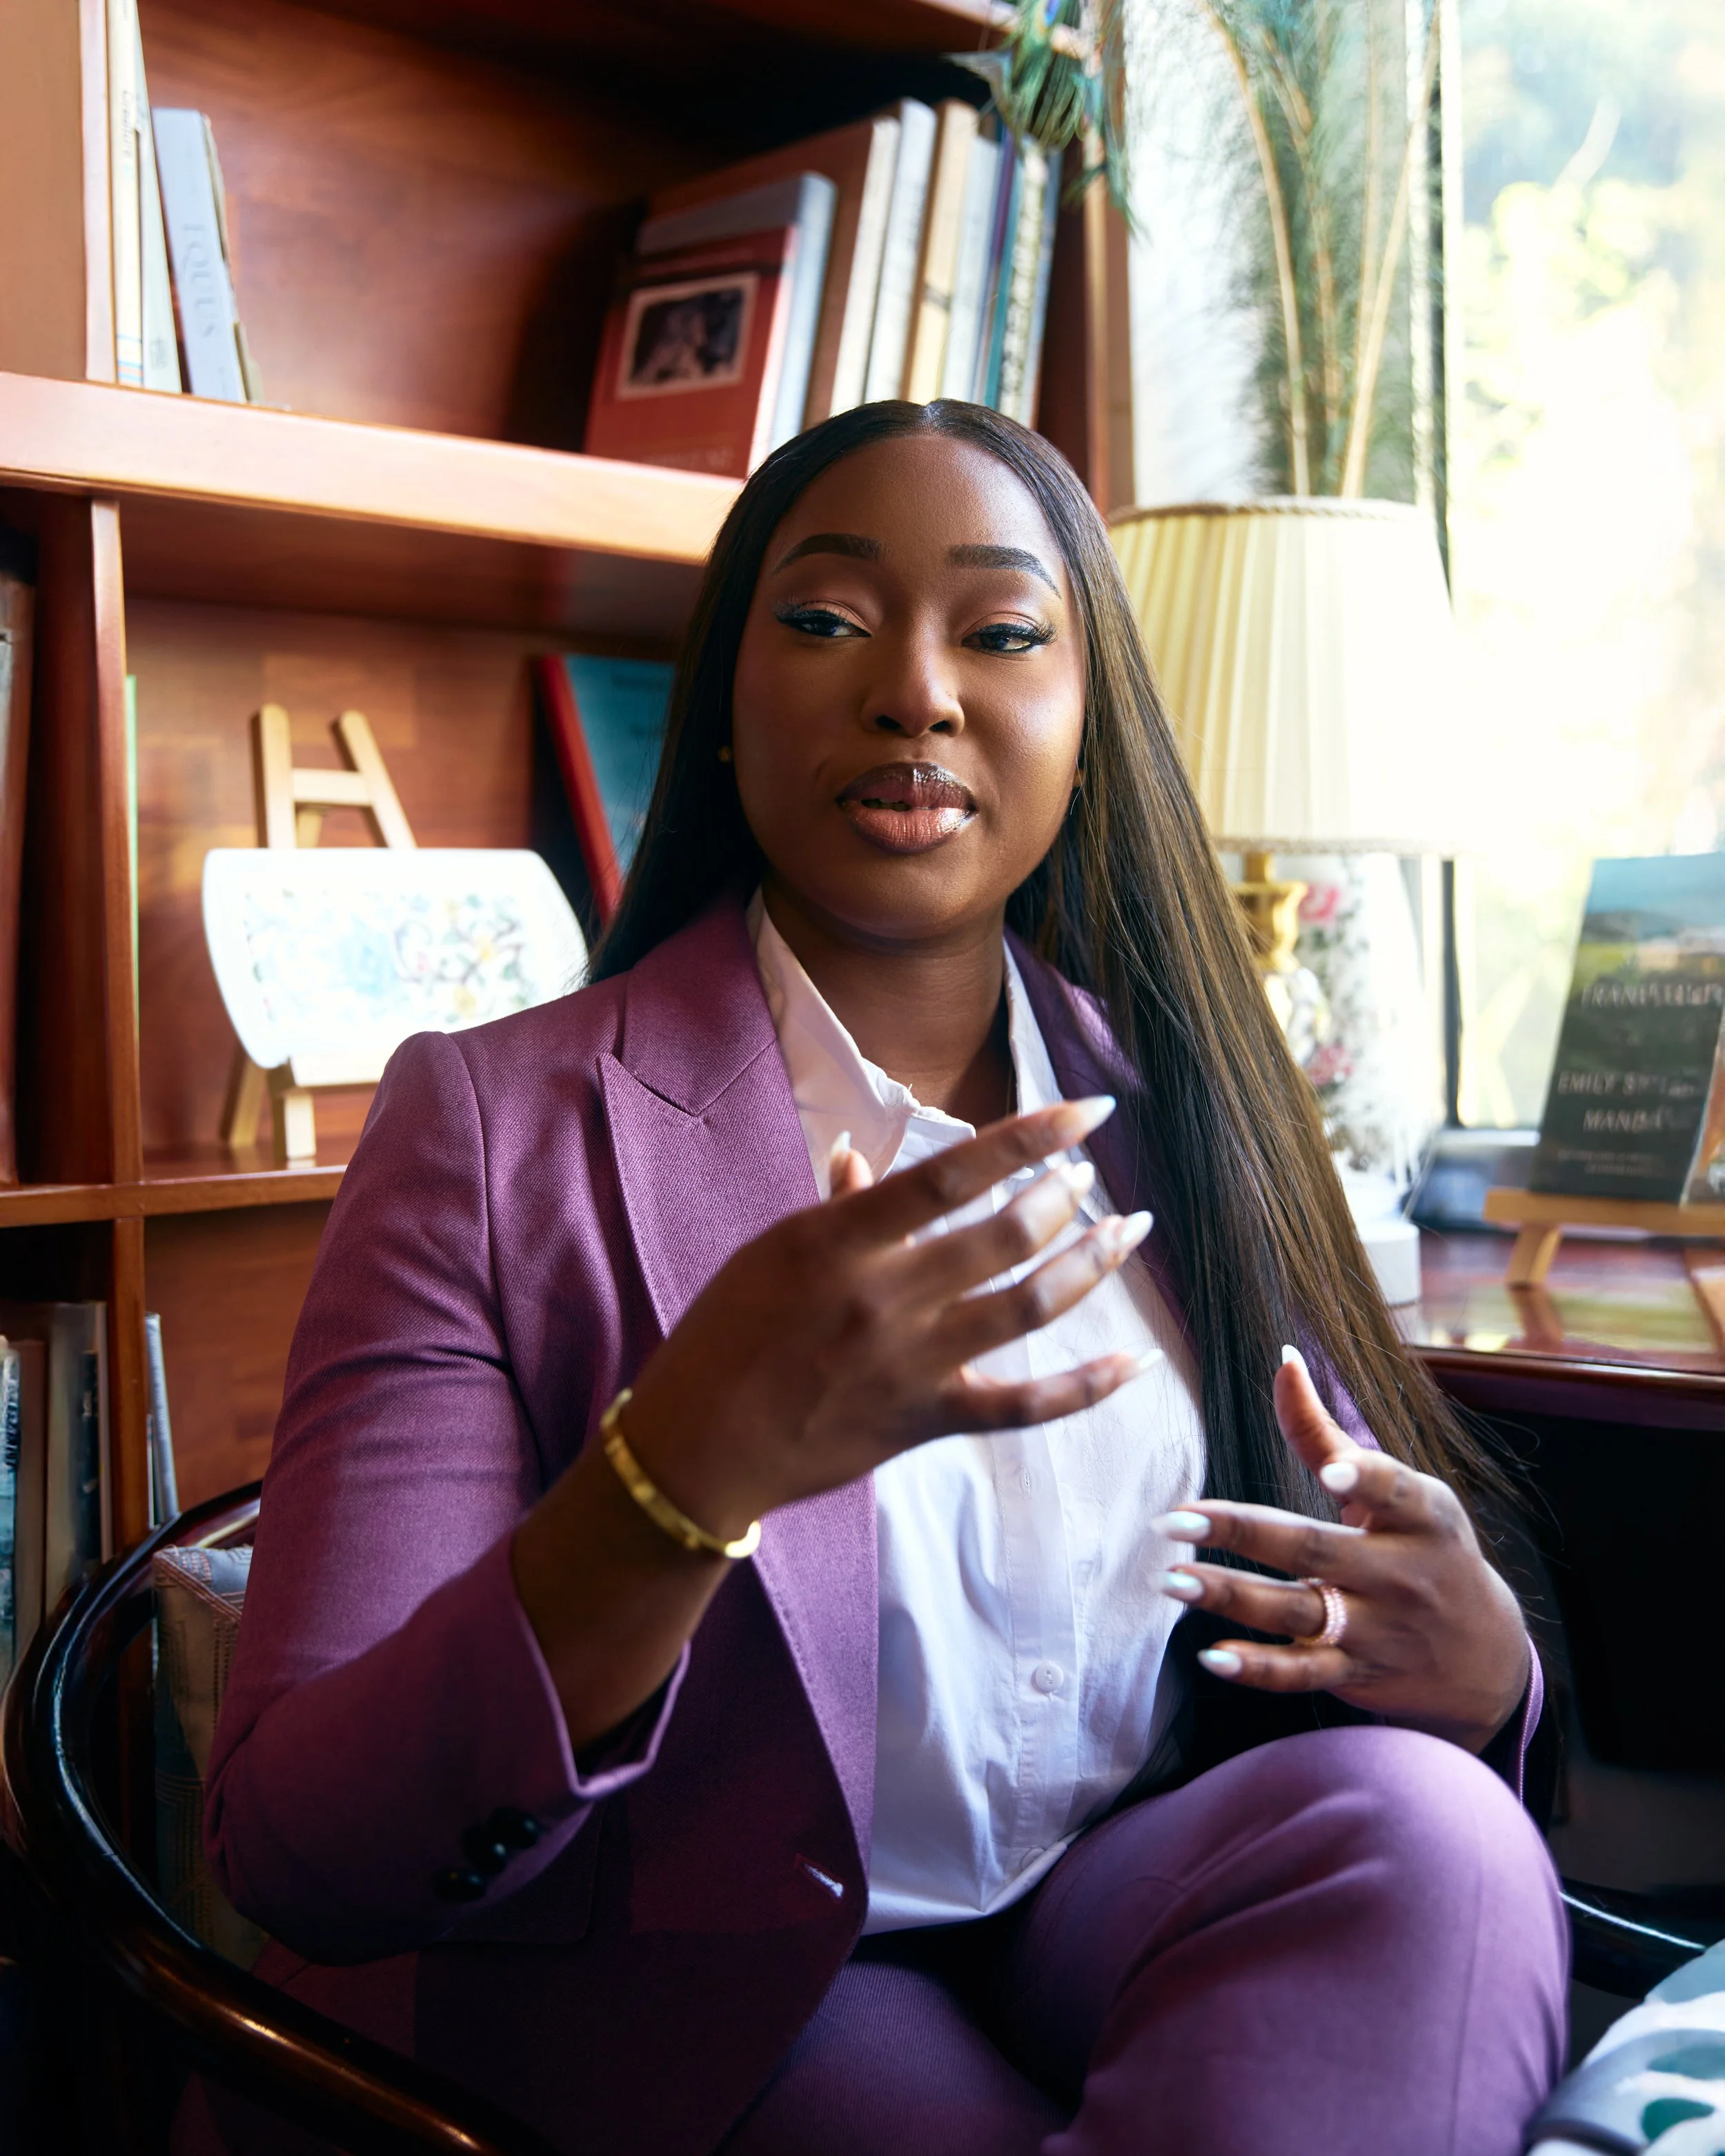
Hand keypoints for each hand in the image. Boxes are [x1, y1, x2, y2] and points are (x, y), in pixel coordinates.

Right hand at [620, 1097, 1157, 1542]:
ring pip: (1028, 1306)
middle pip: (1005, 1236)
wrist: (698, 1449)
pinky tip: (1137, 1360)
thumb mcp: (772, 1253)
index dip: (1028, 1136)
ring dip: (1089, 1264)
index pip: (951, 1173)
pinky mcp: (927, 1420)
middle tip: (1091, 1177)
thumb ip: (838, 1207)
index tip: (1085, 1111)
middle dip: (1065, 1197)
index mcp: (839, 1240)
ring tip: (1128, 1231)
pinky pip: (1026, 1405)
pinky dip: (1088, 1385)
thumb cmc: (725, 1337)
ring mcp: (912, 1363)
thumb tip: (868, 1158)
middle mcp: (884, 1297)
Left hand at [1153, 1349, 1528, 1752]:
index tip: (1330, 1471)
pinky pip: (1303, 1674)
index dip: (1363, 1477)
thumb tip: (1283, 1358)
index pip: (1392, 1490)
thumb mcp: (1401, 1492)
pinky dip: (1258, 1668)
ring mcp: (1378, 1629)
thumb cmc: (1425, 1548)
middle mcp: (1400, 1573)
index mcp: (1420, 1515)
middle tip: (1176, 1518)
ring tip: (1173, 1581)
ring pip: (1299, 1612)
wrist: (1483, 1655)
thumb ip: (1327, 1434)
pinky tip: (1210, 1656)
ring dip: (1232, 1597)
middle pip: (1316, 1550)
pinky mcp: (1357, 1674)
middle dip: (1244, 1534)